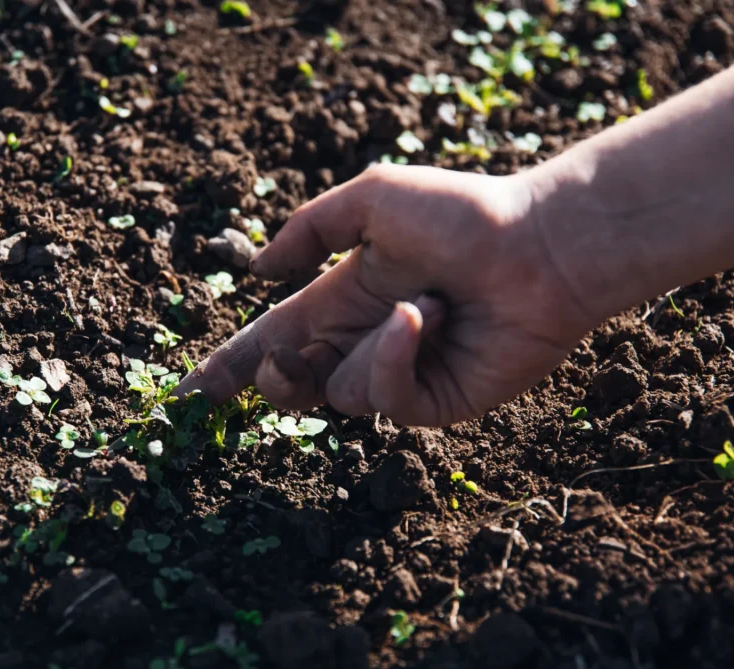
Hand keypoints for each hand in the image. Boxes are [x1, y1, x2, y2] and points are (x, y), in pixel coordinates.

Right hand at [176, 164, 592, 426]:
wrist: (540, 248)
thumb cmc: (463, 214)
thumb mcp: (373, 200)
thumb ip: (309, 229)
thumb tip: (260, 270)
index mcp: (344, 298)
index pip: (273, 340)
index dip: (232, 367)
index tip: (193, 395)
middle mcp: (365, 341)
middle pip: (293, 383)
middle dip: (278, 375)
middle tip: (292, 353)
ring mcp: (400, 376)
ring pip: (339, 391)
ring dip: (374, 340)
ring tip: (429, 301)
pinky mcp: (433, 404)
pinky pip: (385, 397)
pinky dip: (397, 356)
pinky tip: (431, 319)